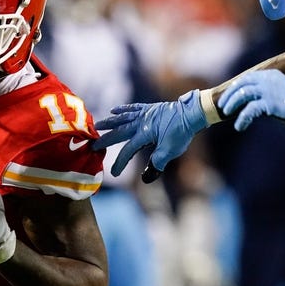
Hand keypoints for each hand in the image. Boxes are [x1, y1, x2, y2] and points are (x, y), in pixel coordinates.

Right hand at [93, 89, 207, 180]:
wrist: (191, 113)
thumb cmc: (182, 133)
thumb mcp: (170, 151)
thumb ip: (157, 163)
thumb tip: (147, 177)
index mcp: (144, 134)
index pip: (128, 150)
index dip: (120, 163)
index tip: (114, 173)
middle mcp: (141, 123)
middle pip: (119, 133)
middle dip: (106, 140)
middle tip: (93, 145)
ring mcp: (144, 114)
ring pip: (122, 119)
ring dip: (109, 123)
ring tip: (97, 126)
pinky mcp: (149, 108)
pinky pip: (133, 108)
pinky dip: (123, 109)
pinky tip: (114, 110)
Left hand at [219, 70, 284, 130]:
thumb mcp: (277, 92)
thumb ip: (264, 92)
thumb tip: (246, 100)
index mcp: (269, 75)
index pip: (247, 78)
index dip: (235, 87)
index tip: (227, 97)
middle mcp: (267, 80)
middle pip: (242, 85)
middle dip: (229, 95)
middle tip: (223, 106)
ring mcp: (268, 90)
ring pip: (243, 94)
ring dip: (232, 104)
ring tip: (227, 114)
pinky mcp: (270, 103)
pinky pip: (250, 110)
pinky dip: (242, 118)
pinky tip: (239, 126)